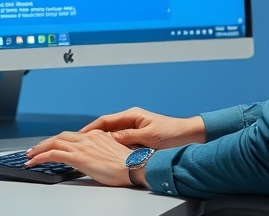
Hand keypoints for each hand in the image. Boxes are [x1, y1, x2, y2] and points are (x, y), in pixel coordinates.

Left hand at [25, 130, 134, 186]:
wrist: (133, 166)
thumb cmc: (127, 165)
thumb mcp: (112, 154)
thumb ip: (100, 153)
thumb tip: (93, 160)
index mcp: (96, 135)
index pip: (72, 136)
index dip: (59, 141)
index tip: (52, 146)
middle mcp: (87, 137)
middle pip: (60, 137)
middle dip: (45, 143)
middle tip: (35, 149)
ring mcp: (82, 146)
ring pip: (53, 143)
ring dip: (39, 149)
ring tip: (30, 156)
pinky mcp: (77, 157)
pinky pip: (53, 154)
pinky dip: (40, 157)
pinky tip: (33, 162)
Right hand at [80, 107, 205, 149]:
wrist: (188, 135)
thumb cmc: (171, 133)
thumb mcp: (148, 136)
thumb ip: (129, 136)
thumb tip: (110, 138)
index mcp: (132, 115)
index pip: (106, 120)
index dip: (92, 128)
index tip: (80, 135)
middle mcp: (131, 120)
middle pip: (107, 127)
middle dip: (93, 134)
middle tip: (80, 143)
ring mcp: (134, 128)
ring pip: (113, 134)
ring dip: (102, 141)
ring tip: (89, 148)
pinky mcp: (138, 136)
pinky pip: (121, 140)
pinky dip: (112, 145)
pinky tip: (107, 152)